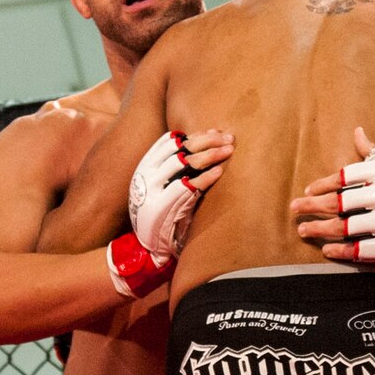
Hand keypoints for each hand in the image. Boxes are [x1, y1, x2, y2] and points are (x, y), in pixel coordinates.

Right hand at [130, 130, 233, 264]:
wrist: (146, 242)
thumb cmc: (162, 209)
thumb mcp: (163, 182)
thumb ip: (180, 163)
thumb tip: (212, 135)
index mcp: (146, 164)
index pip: (171, 140)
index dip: (195, 134)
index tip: (215, 132)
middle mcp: (147, 173)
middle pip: (180, 147)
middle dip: (207, 140)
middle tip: (229, 139)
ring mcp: (153, 189)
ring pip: (183, 162)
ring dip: (210, 154)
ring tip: (229, 151)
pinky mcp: (162, 206)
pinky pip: (186, 186)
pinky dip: (205, 178)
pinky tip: (219, 172)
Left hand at [291, 127, 374, 264]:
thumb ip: (374, 152)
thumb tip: (357, 131)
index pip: (343, 176)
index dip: (322, 183)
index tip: (308, 189)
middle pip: (338, 201)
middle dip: (312, 205)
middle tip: (294, 208)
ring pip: (344, 226)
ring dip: (319, 228)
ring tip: (303, 230)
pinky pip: (361, 250)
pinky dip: (341, 251)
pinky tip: (326, 250)